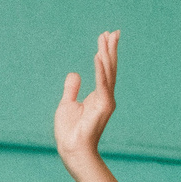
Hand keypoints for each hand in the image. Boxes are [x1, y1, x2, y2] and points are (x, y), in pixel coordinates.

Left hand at [53, 30, 119, 166]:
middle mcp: (106, 96)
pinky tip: (98, 55)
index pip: (104, 70)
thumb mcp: (67, 105)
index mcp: (98, 96)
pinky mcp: (103, 106)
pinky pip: (101, 84)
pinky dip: (100, 69)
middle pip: (109, 68)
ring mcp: (106, 101)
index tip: (107, 36)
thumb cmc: (70, 132)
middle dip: (111, 49)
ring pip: (108, 72)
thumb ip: (72, 89)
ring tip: (107, 37)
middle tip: (114, 31)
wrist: (72, 150)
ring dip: (107, 53)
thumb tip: (75, 73)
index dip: (106, 53)